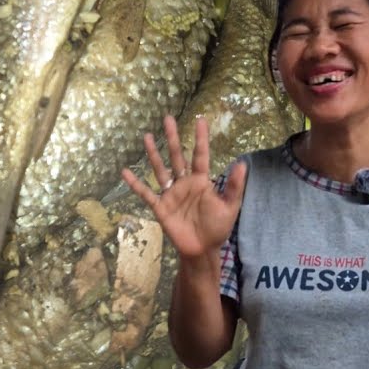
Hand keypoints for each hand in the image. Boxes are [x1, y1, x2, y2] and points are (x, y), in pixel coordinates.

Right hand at [121, 115, 246, 259]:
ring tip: (147, 136)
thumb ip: (234, 186)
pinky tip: (125, 172)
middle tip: (168, 118)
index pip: (200, 155)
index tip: (200, 120)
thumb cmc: (217, 227)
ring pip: (161, 169)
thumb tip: (242, 164)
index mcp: (201, 181)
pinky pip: (145, 193)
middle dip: (173, 138)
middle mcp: (184, 183)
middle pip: (178, 156)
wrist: (202, 249)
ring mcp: (171, 194)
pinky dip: (135, 183)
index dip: (201, 138)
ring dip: (154, 154)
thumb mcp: (230, 207)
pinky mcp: (160, 207)